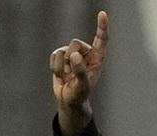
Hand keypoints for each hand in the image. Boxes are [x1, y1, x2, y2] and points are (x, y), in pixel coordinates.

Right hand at [50, 10, 109, 135]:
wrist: (68, 100)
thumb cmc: (80, 93)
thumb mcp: (83, 85)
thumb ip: (80, 71)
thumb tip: (74, 56)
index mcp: (98, 58)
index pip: (101, 39)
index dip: (102, 26)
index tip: (102, 14)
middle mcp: (86, 53)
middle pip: (75, 43)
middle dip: (71, 57)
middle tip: (72, 73)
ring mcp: (72, 53)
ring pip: (63, 50)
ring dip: (62, 66)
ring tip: (67, 77)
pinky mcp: (61, 56)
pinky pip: (54, 55)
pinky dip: (55, 67)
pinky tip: (61, 75)